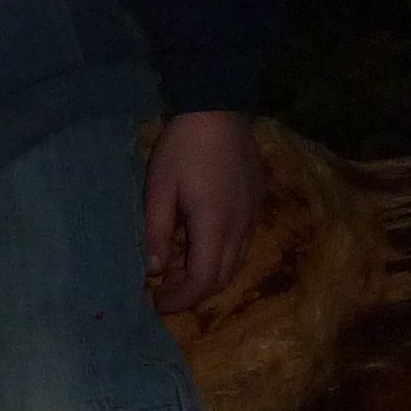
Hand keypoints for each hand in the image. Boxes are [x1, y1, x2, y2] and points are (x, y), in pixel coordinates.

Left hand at [142, 110, 261, 310]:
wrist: (219, 108)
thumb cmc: (183, 146)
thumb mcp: (159, 187)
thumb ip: (156, 231)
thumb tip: (153, 270)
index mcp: (214, 225)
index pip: (203, 280)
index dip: (180, 299)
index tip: (157, 302)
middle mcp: (240, 227)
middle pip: (222, 278)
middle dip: (193, 293)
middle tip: (164, 292)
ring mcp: (253, 216)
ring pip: (236, 264)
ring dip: (209, 277)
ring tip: (179, 273)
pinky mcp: (257, 205)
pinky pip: (243, 245)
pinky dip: (222, 257)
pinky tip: (201, 247)